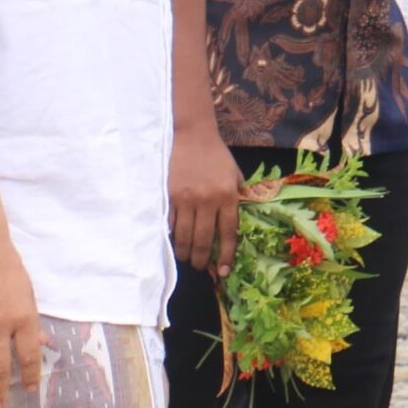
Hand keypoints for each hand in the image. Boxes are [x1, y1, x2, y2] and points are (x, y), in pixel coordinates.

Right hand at [170, 127, 243, 276]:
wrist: (192, 137)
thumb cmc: (217, 157)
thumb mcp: (235, 176)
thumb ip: (238, 198)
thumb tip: (237, 224)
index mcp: (228, 195)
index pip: (229, 232)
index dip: (227, 254)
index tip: (224, 270)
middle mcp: (208, 200)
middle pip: (204, 239)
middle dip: (203, 260)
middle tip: (203, 268)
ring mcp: (186, 199)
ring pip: (185, 236)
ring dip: (186, 253)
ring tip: (189, 260)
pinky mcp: (170, 197)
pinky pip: (171, 224)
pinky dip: (173, 238)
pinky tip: (175, 244)